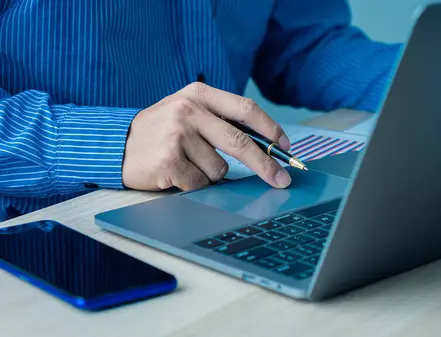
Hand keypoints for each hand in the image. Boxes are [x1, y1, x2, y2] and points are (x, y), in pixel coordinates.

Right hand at [121, 82, 291, 190]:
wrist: (116, 145)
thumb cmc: (161, 131)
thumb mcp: (188, 112)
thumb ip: (221, 121)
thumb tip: (266, 146)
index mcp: (199, 93)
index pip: (246, 109)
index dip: (270, 129)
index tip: (285, 147)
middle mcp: (189, 110)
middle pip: (241, 142)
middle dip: (266, 165)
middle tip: (282, 180)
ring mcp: (177, 135)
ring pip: (220, 168)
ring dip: (210, 174)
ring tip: (186, 163)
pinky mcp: (168, 160)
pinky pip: (200, 183)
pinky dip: (193, 184)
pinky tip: (175, 173)